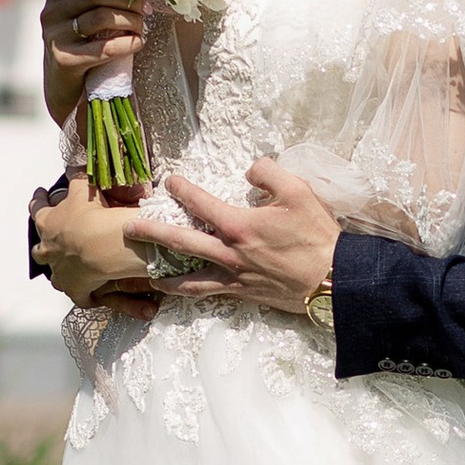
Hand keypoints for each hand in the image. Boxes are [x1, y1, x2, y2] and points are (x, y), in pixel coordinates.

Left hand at [31, 178, 161, 311]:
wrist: (105, 246)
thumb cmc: (94, 216)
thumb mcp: (85, 189)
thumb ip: (78, 178)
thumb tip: (74, 167)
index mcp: (50, 223)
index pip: (37, 208)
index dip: (38, 201)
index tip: (39, 194)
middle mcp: (50, 249)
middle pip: (40, 248)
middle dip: (44, 243)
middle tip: (50, 238)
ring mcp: (62, 272)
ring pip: (56, 274)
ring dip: (61, 270)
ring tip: (70, 268)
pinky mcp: (77, 289)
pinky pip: (80, 294)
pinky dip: (85, 292)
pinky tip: (92, 293)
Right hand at [41, 0, 150, 127]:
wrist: (64, 86)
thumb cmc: (82, 46)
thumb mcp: (93, 19)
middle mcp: (51, 12)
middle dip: (127, 1)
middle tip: (146, 10)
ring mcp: (55, 36)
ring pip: (99, 18)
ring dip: (130, 21)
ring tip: (143, 28)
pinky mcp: (64, 59)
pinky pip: (102, 47)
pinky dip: (126, 44)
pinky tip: (139, 43)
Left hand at [147, 164, 342, 316]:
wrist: (334, 279)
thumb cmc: (317, 235)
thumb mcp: (299, 191)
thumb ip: (269, 173)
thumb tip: (250, 170)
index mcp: (240, 225)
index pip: (201, 204)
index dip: (182, 189)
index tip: (169, 181)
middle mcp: (230, 253)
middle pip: (181, 242)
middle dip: (152, 233)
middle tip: (129, 227)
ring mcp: (235, 277)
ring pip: (189, 278)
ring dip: (165, 275)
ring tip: (149, 275)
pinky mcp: (244, 294)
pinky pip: (210, 294)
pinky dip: (192, 294)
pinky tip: (183, 294)